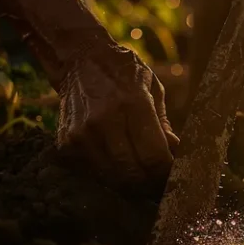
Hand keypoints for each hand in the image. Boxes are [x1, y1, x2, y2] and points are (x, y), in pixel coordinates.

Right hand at [56, 45, 178, 184]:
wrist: (81, 60)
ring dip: (131, 184)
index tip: (175, 177)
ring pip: (112, 178)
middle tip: (161, 184)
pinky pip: (94, 172)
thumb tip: (176, 155)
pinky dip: (110, 175)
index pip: (153, 156)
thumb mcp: (153, 90)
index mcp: (133, 104)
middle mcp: (105, 121)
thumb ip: (164, 125)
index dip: (166, 173)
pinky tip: (120, 166)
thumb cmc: (125, 74)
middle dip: (150, 184)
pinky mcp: (67, 143)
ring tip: (144, 178)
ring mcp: (83, 134)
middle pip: (132, 173)